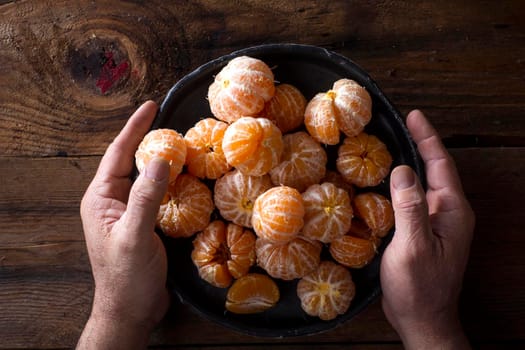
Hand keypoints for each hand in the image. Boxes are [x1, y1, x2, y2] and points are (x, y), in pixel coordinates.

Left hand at [77, 101, 169, 348]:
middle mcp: (112, 201)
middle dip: (150, 141)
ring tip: (184, 146)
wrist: (130, 310)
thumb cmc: (126, 277)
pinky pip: (157, 195)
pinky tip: (186, 179)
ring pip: (146, 178)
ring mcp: (128, 212)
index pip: (117, 153)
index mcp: (101, 198)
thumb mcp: (134, 235)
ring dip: (163, 162)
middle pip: (131, 161)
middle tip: (174, 125)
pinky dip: (172, 183)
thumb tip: (160, 159)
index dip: (135, 128)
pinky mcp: (143, 224)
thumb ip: (146, 197)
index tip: (151, 106)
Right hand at [380, 110, 474, 348]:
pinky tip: (387, 181)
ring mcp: (437, 223)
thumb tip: (403, 170)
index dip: (428, 138)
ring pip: (424, 184)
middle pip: (435, 170)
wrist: (423, 319)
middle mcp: (448, 213)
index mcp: (452, 212)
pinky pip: (413, 199)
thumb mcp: (413, 246)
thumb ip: (410, 208)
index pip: (441, 165)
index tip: (414, 116)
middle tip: (402, 123)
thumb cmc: (419, 287)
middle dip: (421, 144)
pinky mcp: (423, 232)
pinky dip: (402, 184)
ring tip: (394, 144)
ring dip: (412, 162)